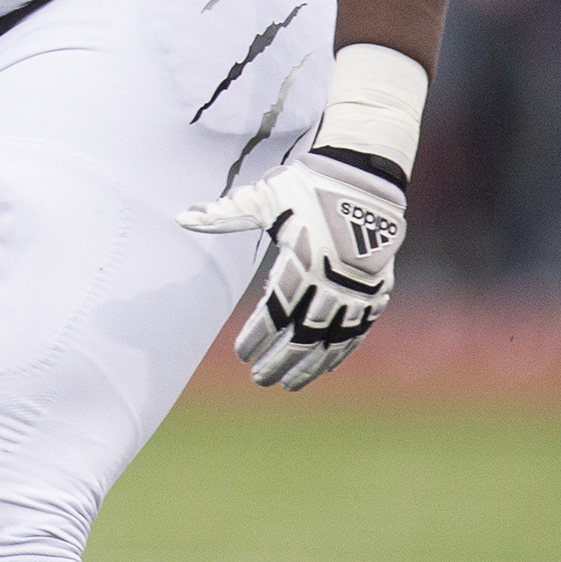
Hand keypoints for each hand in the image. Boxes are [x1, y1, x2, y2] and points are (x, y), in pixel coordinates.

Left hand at [180, 149, 406, 389]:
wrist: (364, 178)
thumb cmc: (306, 186)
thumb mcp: (264, 197)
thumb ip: (224, 214)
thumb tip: (182, 217)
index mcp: (304, 259)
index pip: (277, 310)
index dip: (258, 335)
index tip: (241, 354)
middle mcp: (334, 278)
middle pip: (304, 333)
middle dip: (280, 360)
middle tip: (258, 379)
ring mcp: (360, 287)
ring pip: (334, 338)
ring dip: (311, 364)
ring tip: (288, 383)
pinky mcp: (378, 289)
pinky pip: (359, 329)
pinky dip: (342, 350)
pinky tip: (325, 366)